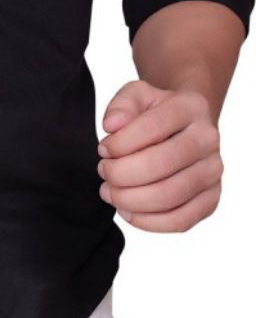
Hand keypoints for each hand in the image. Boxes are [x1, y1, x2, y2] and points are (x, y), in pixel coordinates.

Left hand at [96, 79, 222, 232]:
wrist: (184, 127)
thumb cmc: (156, 112)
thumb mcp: (137, 95)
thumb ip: (122, 105)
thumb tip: (111, 125)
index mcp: (191, 107)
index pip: (153, 127)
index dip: (121, 143)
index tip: (104, 149)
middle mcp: (208, 139)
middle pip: (160, 165)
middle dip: (121, 174)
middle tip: (103, 172)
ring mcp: (213, 172)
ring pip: (169, 196)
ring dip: (130, 199)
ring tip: (110, 192)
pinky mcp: (211, 199)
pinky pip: (180, 220)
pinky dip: (148, 222)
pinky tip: (128, 211)